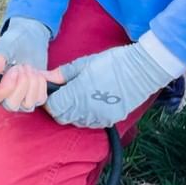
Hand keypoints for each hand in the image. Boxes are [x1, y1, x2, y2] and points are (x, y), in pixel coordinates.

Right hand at [0, 16, 50, 111]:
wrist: (30, 41)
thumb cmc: (13, 43)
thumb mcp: (5, 46)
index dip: (5, 88)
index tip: (14, 71)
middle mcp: (2, 96)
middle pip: (12, 104)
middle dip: (21, 82)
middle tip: (22, 65)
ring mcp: (19, 100)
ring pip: (28, 104)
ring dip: (32, 81)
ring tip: (29, 67)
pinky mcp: (34, 98)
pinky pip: (40, 98)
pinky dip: (41, 83)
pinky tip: (37, 73)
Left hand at [45, 35, 185, 127]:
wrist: (141, 70)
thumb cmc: (111, 62)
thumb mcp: (82, 64)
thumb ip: (61, 74)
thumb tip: (44, 77)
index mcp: (77, 94)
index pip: (52, 107)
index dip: (48, 99)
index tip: (51, 91)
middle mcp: (87, 110)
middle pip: (62, 117)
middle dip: (58, 106)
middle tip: (63, 93)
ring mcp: (99, 117)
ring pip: (75, 121)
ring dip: (71, 112)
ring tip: (77, 95)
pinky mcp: (110, 120)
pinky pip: (90, 122)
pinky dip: (86, 115)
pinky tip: (90, 101)